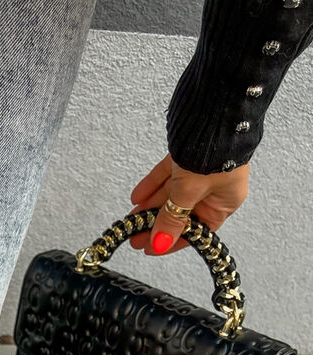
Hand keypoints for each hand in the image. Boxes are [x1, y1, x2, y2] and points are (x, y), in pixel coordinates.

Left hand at [127, 153, 249, 254]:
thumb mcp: (190, 191)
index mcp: (225, 201)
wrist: (216, 105)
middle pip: (181, 213)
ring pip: (171, 195)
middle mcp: (214, 188)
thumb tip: (160, 242)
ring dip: (150, 207)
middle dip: (156, 225)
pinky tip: (137, 196)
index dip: (172, 241)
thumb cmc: (215, 148)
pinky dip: (153, 185)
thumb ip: (173, 218)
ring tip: (130, 220)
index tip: (153, 248)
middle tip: (135, 238)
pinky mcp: (186, 156)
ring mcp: (200, 171)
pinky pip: (167, 176)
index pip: (197, 231)